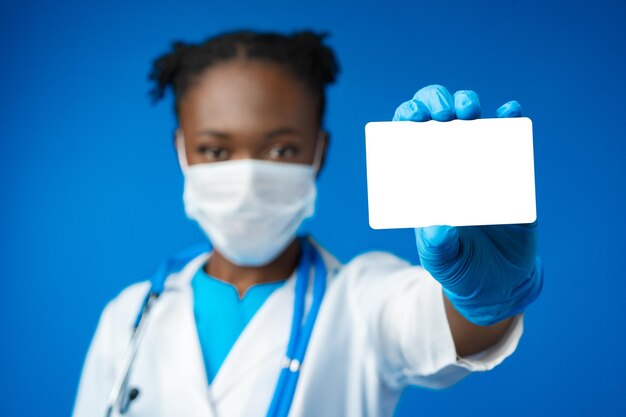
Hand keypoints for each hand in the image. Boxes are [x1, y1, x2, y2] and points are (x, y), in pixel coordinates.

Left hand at [393, 85, 542, 325]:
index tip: (412, 117)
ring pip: (470, 120)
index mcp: (422, 179)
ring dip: (467, 104)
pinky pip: (509, 138)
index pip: (407, 139)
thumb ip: (437, 246)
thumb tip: (439, 227)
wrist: (497, 281)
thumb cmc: (459, 266)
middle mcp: (447, 164)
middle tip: (443, 114)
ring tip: (468, 111)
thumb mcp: (441, 260)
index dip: (407, 119)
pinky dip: (509, 120)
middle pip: (436, 119)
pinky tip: (509, 111)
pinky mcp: (510, 171)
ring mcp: (479, 163)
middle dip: (435, 103)